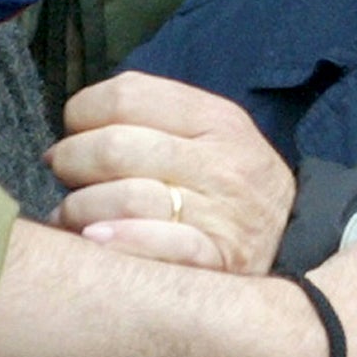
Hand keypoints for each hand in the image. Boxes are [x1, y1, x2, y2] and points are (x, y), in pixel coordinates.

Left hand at [47, 71, 294, 274]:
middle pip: (115, 147)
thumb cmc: (229, 182)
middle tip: (65, 174)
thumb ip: (155, 119)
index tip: (76, 131)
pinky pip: (161, 245)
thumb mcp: (212, 133)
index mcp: (217, 119)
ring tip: (71, 215)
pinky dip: (121, 241)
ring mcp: (223, 213)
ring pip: (124, 198)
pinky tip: (96, 241)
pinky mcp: (220, 260)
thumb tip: (74, 122)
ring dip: (78, 209)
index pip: (126, 96)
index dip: (82, 113)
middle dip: (70, 160)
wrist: (292, 240)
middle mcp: (222, 162)